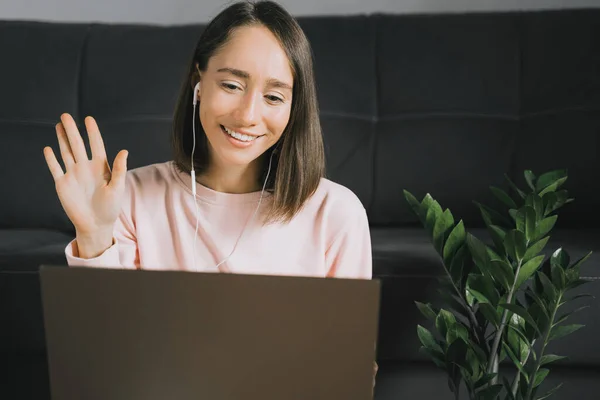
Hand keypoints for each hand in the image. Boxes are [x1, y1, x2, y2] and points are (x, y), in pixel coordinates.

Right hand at [43, 113, 127, 236]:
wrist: (96, 224)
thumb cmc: (110, 207)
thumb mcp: (117, 188)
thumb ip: (119, 169)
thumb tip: (124, 151)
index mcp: (101, 168)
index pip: (96, 145)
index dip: (92, 132)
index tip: (89, 119)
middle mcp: (86, 168)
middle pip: (78, 145)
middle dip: (72, 131)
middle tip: (66, 115)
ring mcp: (74, 175)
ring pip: (66, 153)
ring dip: (62, 139)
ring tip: (59, 125)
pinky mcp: (63, 184)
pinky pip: (56, 168)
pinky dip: (51, 159)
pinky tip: (48, 148)